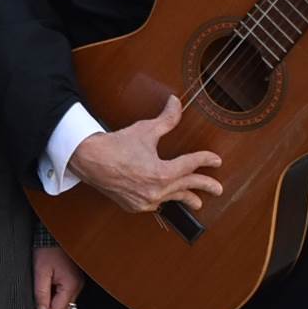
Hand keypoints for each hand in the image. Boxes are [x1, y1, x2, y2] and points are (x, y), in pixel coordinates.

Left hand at [32, 243, 82, 308]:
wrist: (53, 236)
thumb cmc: (48, 249)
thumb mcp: (40, 272)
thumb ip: (41, 293)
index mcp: (71, 285)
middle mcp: (77, 285)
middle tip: (35, 308)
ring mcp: (77, 282)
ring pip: (65, 303)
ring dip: (52, 304)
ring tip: (40, 297)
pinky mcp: (74, 278)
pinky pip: (66, 294)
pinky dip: (56, 296)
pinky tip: (48, 290)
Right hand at [67, 96, 224, 214]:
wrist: (90, 161)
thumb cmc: (117, 145)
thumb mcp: (145, 130)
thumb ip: (167, 119)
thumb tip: (176, 102)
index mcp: (162, 172)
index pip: (191, 165)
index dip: (205, 160)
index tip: (216, 160)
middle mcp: (156, 190)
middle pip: (187, 187)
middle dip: (204, 186)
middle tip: (218, 188)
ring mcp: (145, 201)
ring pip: (172, 199)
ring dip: (186, 199)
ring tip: (198, 204)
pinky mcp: (134, 206)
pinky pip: (155, 204)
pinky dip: (163, 200)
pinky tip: (167, 199)